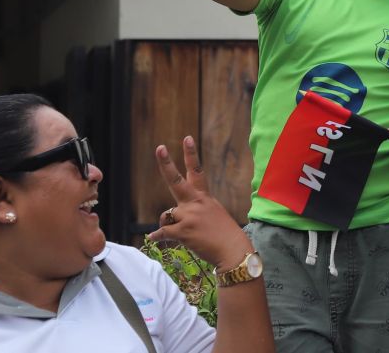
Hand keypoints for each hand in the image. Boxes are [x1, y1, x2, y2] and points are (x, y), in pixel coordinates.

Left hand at [146, 136, 251, 271]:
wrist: (233, 250)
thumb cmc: (224, 235)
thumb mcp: (213, 215)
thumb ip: (193, 211)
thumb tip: (170, 217)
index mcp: (204, 197)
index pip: (197, 171)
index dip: (191, 154)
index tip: (186, 138)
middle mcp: (196, 203)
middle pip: (176, 180)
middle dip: (167, 164)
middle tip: (160, 148)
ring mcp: (189, 216)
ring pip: (166, 215)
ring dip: (169, 224)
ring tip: (185, 234)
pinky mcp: (183, 231)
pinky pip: (163, 232)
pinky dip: (158, 237)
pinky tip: (155, 239)